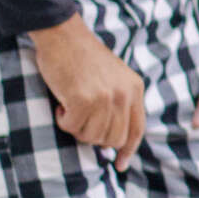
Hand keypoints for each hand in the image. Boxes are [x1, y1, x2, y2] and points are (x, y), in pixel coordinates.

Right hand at [31, 15, 144, 168]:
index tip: (119, 165)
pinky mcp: (84, 99)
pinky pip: (71, 127)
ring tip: (70, 105)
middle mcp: (124, 94)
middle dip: (93, 136)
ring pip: (91, 136)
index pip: (137, 129)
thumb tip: (113, 141)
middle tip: (79, 119)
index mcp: (135, 88)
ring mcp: (105, 97)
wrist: (62, 33)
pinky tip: (61, 102)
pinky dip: (62, 119)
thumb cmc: (81, 56)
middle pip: (113, 139)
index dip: (128, 150)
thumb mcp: (112, 76)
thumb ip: (118, 102)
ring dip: (76, 127)